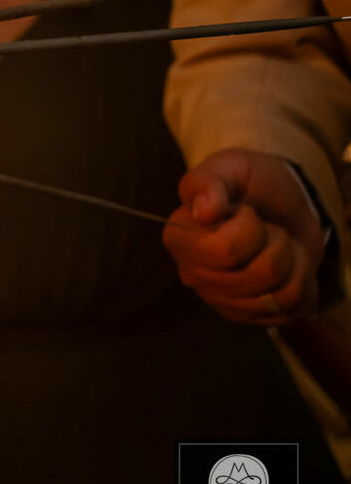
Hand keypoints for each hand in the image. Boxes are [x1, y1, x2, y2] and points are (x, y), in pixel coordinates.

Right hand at [164, 149, 326, 324]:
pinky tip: (289, 268)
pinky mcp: (249, 316)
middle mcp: (193, 275)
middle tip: (268, 228)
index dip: (250, 228)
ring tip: (280, 246)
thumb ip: (210, 183)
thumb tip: (203, 212)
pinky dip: (304, 284)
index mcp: (179, 239)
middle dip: (278, 243)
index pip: (225, 251)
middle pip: (261, 274)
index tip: (246, 212)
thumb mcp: (230, 168)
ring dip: (294, 263)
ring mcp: (222, 300)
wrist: (281, 205)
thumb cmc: (251, 184)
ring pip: (281, 295)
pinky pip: (294, 310)